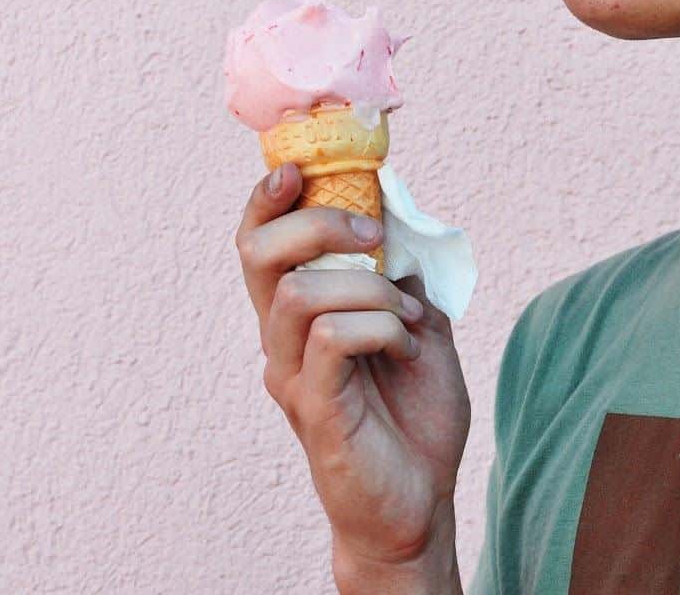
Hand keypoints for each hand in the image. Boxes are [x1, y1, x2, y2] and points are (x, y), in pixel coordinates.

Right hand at [236, 161, 469, 585]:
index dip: (266, 200)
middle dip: (317, 224)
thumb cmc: (412, 427)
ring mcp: (293, 376)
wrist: (418, 509)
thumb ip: (404, 285)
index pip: (257, 245)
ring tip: (408, 319)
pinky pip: (332, 339)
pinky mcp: (316, 408)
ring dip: (368, 289)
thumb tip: (402, 232)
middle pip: (259, 256)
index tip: (298, 169)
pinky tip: (408, 349)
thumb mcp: (422, 337)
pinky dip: (379, 327)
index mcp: (297, 320)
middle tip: (371, 237)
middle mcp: (281, 343)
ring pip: (299, 292)